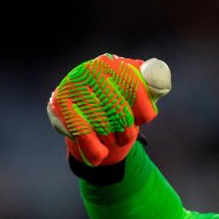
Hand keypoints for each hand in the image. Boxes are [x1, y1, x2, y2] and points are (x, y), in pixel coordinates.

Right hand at [47, 54, 170, 165]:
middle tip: (123, 134)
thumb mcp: (141, 92)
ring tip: (109, 137)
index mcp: (114, 64)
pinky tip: (100, 155)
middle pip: (121, 115)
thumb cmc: (118, 102)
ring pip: (104, 128)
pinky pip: (84, 136)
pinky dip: (96, 151)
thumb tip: (158, 79)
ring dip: (111, 141)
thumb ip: (154, 84)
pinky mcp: (60, 105)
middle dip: (127, 132)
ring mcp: (74, 87)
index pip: (138, 92)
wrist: (83, 113)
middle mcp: (91, 70)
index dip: (143, 113)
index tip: (140, 118)